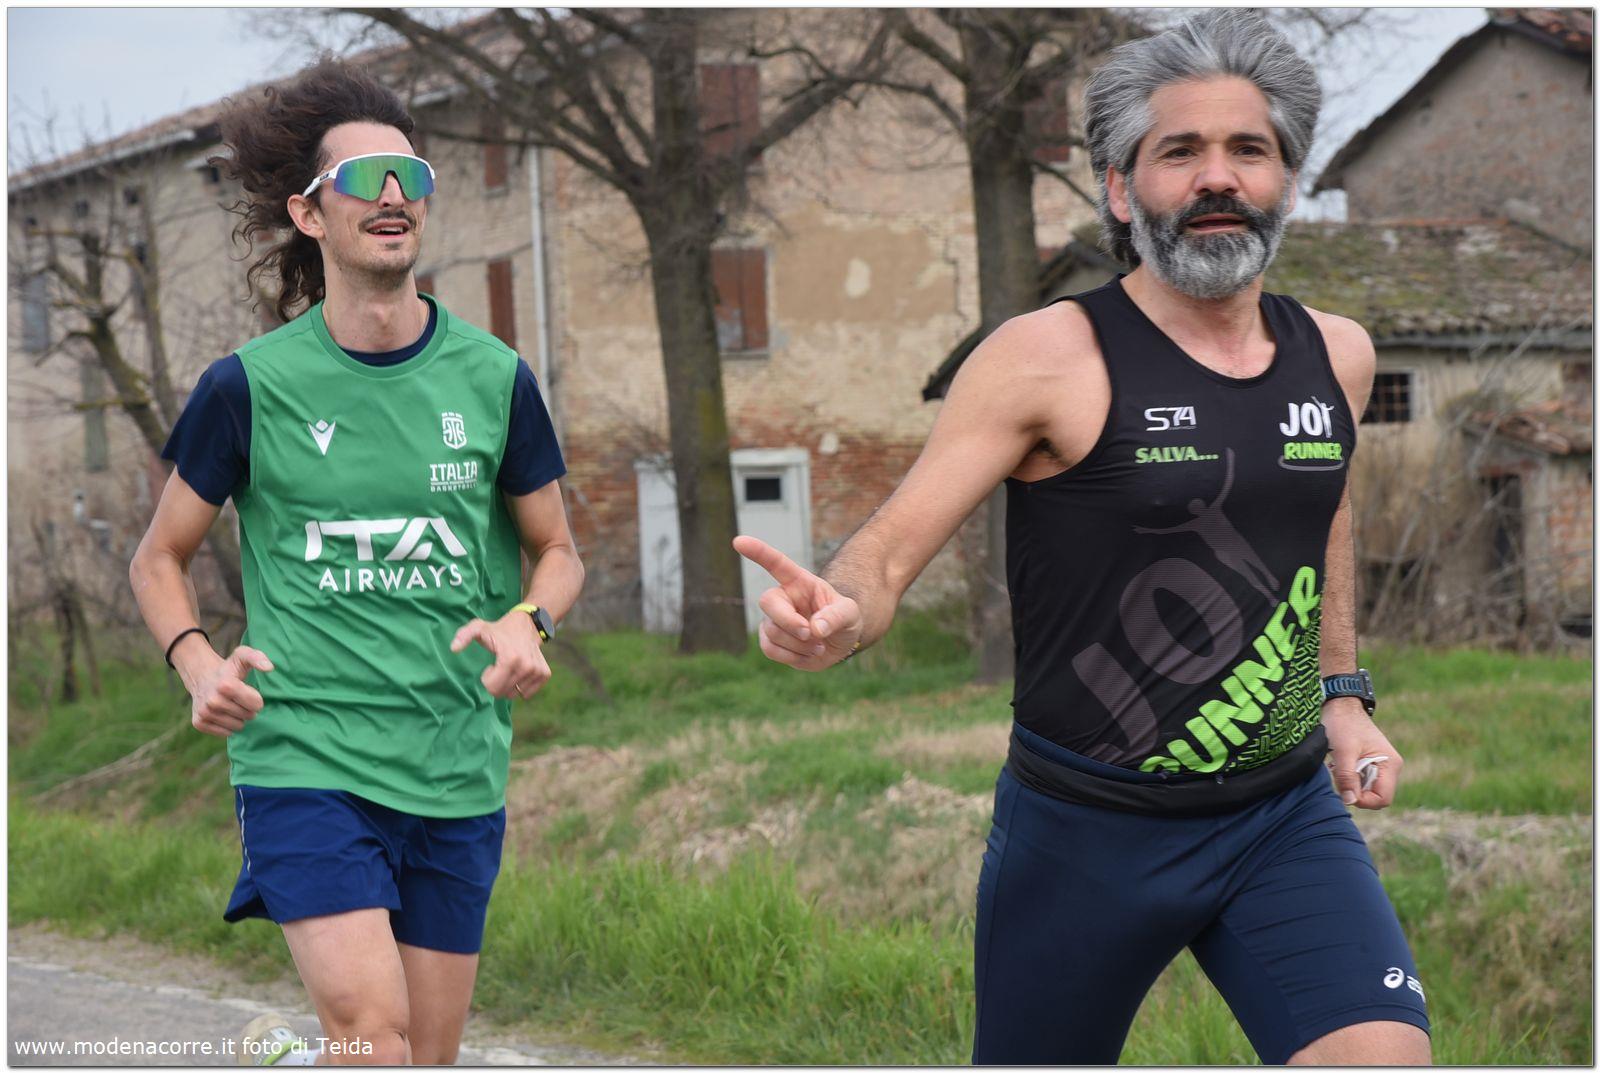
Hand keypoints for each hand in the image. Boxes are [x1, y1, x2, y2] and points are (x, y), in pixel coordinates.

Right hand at [188, 646, 273, 737]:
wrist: (202, 677)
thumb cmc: (228, 669)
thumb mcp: (243, 656)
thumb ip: (257, 658)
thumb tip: (269, 668)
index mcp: (225, 685)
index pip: (256, 704)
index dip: (256, 699)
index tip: (249, 691)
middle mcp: (212, 701)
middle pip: (248, 716)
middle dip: (248, 708)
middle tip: (239, 699)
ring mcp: (204, 712)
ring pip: (238, 726)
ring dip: (238, 717)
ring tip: (231, 705)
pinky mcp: (199, 723)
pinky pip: (225, 733)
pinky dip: (228, 726)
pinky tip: (223, 713)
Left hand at [451, 611, 550, 698]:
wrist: (527, 624)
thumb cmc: (499, 629)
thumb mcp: (478, 628)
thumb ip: (464, 636)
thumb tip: (453, 648)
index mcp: (510, 658)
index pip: (493, 688)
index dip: (487, 678)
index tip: (490, 666)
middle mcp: (527, 666)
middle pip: (504, 693)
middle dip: (497, 683)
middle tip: (499, 667)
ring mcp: (537, 671)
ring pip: (516, 694)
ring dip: (509, 684)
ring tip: (510, 668)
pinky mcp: (545, 674)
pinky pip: (528, 694)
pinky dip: (521, 686)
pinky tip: (519, 671)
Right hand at [733, 535, 862, 670]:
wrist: (839, 644)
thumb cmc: (844, 620)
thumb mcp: (850, 614)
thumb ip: (836, 617)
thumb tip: (815, 628)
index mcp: (799, 582)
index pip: (776, 563)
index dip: (758, 552)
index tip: (739, 541)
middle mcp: (782, 598)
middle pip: (768, 602)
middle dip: (788, 622)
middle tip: (809, 633)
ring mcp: (774, 620)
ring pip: (772, 632)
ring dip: (799, 645)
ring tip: (819, 645)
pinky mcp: (771, 641)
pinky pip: (770, 650)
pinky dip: (793, 657)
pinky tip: (809, 654)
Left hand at [1323, 697, 1402, 808]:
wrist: (1341, 706)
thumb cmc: (1343, 725)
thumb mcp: (1343, 752)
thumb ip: (1347, 777)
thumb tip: (1350, 801)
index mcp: (1391, 765)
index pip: (1383, 799)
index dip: (1364, 800)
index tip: (1345, 790)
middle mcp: (1391, 768)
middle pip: (1375, 796)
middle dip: (1356, 791)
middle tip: (1340, 774)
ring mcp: (1382, 766)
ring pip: (1367, 789)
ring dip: (1351, 784)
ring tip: (1339, 767)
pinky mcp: (1372, 764)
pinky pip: (1362, 780)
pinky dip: (1350, 778)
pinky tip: (1341, 765)